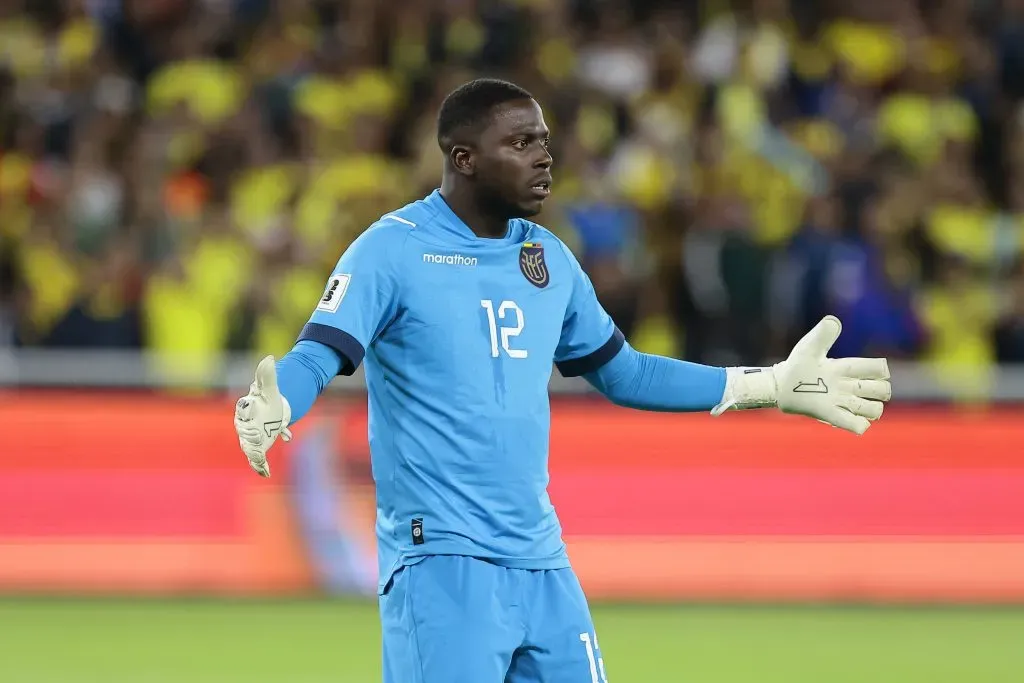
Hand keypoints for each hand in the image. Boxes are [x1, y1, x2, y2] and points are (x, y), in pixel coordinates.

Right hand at [233, 355, 291, 476]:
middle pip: (244, 432)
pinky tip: (266, 473)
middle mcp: (244, 426)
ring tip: (261, 460)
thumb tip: (269, 357)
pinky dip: (260, 467)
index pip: (243, 410)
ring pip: (249, 448)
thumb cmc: (268, 401)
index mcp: (245, 409)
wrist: (272, 414)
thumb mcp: (270, 389)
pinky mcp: (257, 449)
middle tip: (258, 438)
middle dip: (250, 436)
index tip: (252, 409)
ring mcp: (250, 439)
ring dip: (254, 455)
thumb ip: (267, 375)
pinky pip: (256, 460)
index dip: (247, 410)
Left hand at [712, 316, 891, 434]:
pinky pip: (857, 426)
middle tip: (856, 388)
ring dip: (870, 409)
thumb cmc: (797, 364)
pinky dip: (858, 425)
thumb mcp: (809, 347)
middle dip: (879, 390)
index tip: (863, 369)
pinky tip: (846, 417)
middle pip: (883, 391)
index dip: (879, 369)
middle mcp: (848, 387)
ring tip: (850, 404)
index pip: (879, 369)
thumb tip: (833, 321)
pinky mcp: (831, 416)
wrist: (779, 386)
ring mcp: (841, 403)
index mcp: (846, 369)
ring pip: (874, 410)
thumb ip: (823, 334)